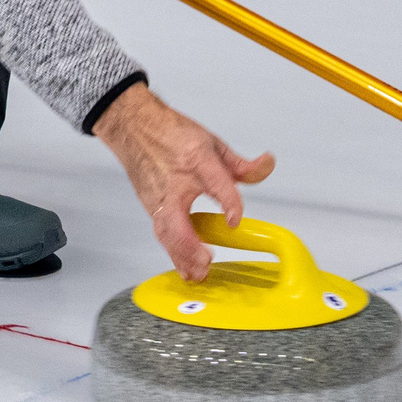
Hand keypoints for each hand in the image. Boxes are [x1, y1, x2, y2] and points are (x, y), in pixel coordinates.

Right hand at [93, 83, 277, 280]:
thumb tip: (267, 165)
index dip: (227, 201)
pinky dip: (173, 254)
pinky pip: (161, 235)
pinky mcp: (150, 207)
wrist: (134, 128)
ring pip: (165, 232)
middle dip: (190, 242)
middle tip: (207, 259)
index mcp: (195, 159)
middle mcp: (173, 181)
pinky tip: (186, 269)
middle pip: (177, 216)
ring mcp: (158, 196)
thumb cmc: (171, 135)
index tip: (234, 220)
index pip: (214, 180)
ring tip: (199, 273)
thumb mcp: (213, 143)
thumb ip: (242, 164)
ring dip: (181, 255)